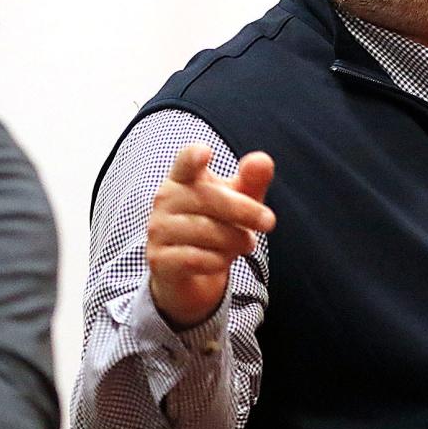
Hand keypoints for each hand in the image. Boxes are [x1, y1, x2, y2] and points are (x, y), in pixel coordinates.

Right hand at [146, 144, 275, 329]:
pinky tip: (222, 261)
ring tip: (246, 244)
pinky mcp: (159, 259)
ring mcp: (158, 230)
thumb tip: (263, 161)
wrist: (193, 275)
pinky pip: (194, 259)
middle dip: (245, 210)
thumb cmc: (218, 227)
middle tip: (269, 221)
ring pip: (205, 231)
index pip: (185, 162)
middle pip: (209, 198)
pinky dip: (217, 261)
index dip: (193, 157)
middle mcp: (165, 200)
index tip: (206, 152)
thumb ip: (253, 180)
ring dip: (234, 239)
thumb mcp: (241, 201)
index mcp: (182, 178)